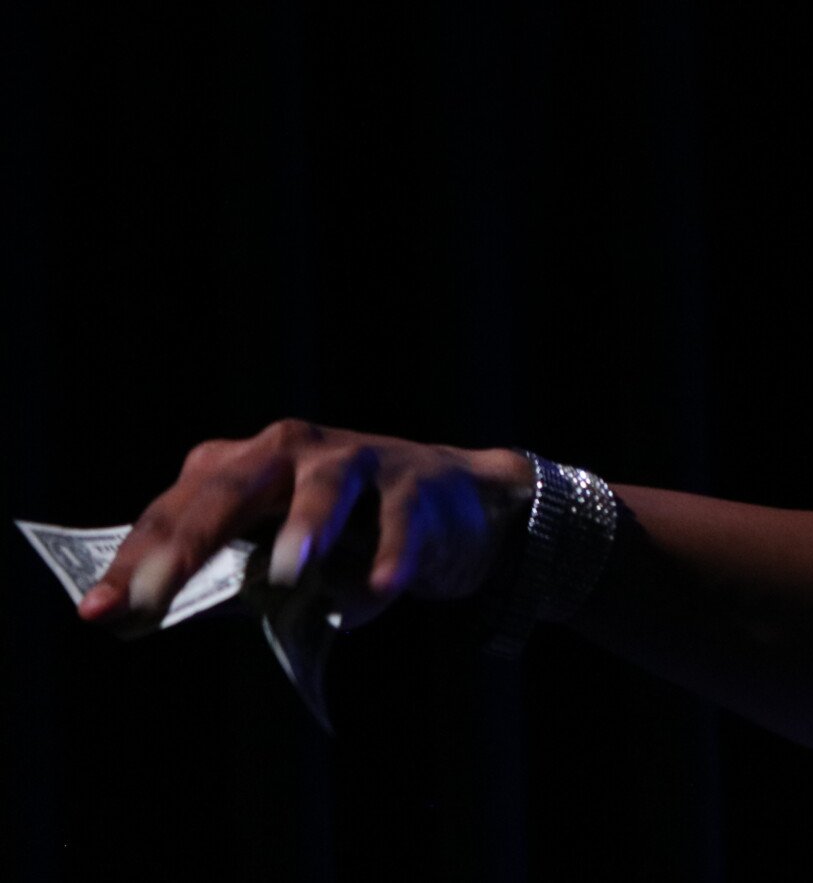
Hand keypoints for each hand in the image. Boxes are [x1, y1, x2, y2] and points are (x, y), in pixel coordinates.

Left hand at [79, 420, 533, 634]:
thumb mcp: (273, 552)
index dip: (137, 559)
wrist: (453, 506)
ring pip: (324, 488)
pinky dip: (386, 561)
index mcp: (244, 465)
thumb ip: (219, 581)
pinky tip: (373, 594)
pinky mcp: (418, 487)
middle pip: (233, 488)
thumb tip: (136, 618)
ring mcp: (359, 462)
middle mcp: (293, 452)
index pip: (178, 508)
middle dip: (191, 543)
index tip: (103, 610)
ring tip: (288, 572)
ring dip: (305, 527)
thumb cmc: (346, 534)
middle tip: (153, 595)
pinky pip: (396, 526)